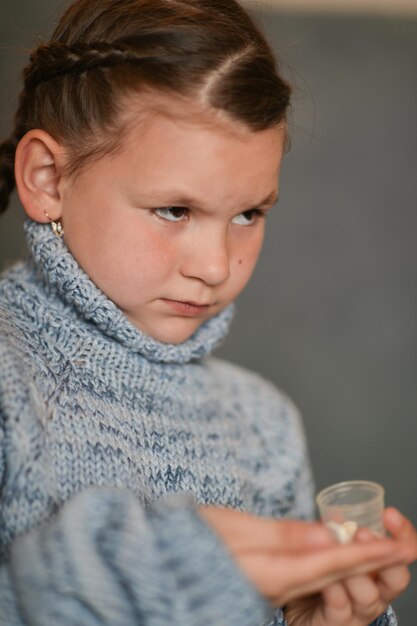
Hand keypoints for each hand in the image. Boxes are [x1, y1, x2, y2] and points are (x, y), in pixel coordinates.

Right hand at [199, 507, 408, 606]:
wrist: (156, 559)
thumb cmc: (188, 540)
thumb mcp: (234, 529)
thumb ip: (283, 536)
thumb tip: (327, 535)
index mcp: (270, 574)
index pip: (329, 562)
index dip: (364, 553)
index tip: (395, 546)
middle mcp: (274, 586)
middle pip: (330, 573)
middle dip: (367, 561)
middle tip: (401, 548)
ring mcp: (268, 588)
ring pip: (319, 575)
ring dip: (351, 561)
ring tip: (378, 549)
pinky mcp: (262, 583)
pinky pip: (304, 577)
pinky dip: (326, 564)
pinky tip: (335, 556)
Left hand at [284, 507, 416, 624]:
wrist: (294, 602)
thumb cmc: (319, 568)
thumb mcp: (328, 543)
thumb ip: (335, 532)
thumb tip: (336, 516)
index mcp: (379, 566)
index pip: (403, 549)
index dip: (402, 533)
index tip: (388, 514)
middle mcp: (377, 590)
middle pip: (397, 577)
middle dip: (382, 554)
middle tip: (362, 533)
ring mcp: (360, 610)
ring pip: (369, 595)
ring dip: (356, 573)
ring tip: (341, 555)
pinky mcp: (338, 622)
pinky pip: (341, 608)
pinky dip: (335, 592)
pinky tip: (326, 579)